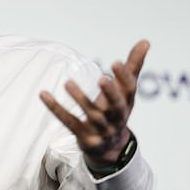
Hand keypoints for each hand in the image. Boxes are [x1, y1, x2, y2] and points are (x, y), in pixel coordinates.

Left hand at [40, 40, 149, 168]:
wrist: (111, 149)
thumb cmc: (117, 110)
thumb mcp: (126, 91)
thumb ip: (133, 66)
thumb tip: (145, 40)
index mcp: (127, 103)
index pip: (129, 90)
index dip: (124, 77)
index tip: (116, 62)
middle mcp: (116, 118)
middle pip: (116, 107)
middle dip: (110, 93)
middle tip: (102, 79)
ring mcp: (100, 129)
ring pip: (91, 115)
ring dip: (80, 99)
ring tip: (68, 83)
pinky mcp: (83, 136)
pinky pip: (68, 122)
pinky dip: (56, 108)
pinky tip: (43, 94)